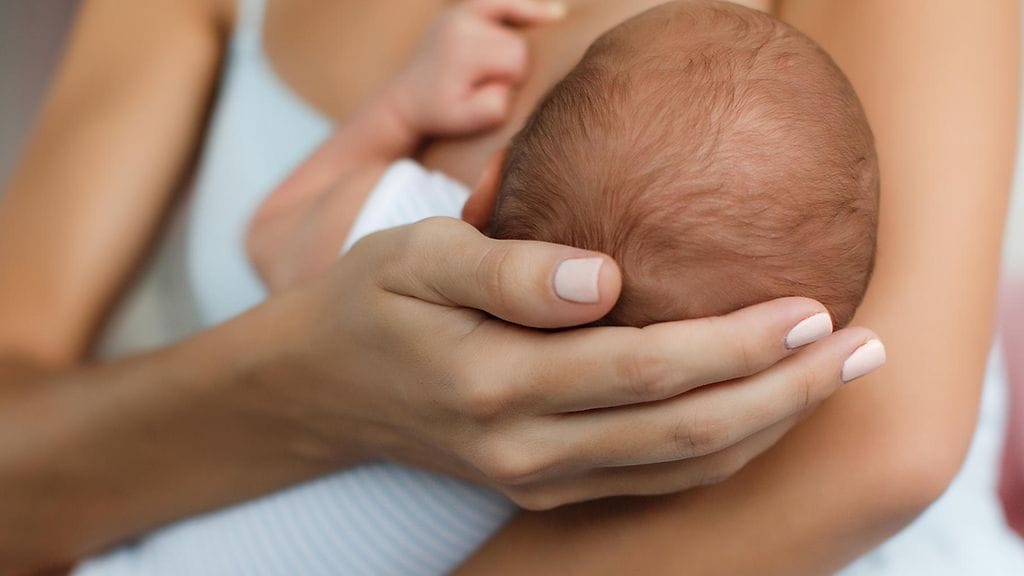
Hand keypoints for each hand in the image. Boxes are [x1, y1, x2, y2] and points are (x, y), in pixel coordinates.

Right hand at [281, 218, 883, 509]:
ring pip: (680, 471)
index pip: (645, 369)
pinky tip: (764, 415)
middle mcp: (525, 447)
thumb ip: (508, 270)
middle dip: (784, 393)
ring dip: (768, 428)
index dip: (735, 345)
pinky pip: (654, 482)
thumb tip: (604, 278)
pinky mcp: (545, 487)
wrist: (324, 389)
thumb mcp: (417, 256)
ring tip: (835, 379)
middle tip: (864, 348)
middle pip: (684, 433)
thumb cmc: (372, 303)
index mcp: (496, 381)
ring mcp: (537, 478)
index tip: (811, 308)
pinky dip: (722, 454)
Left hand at [387, 0, 565, 135]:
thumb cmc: (440, 114)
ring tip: (526, 53)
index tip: (490, 92)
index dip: (513, 79)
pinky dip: (523, 8)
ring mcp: (457, 13)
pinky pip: (499, 2)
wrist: (404, 101)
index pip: (517, 59)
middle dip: (511, 64)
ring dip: (514, 43)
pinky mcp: (458, 10)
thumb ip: (494, 106)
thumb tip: (509, 83)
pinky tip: (557, 13)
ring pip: (514, 24)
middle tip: (484, 83)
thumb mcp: (467, 121)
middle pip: (517, 41)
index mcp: (464, 50)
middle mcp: (460, 23)